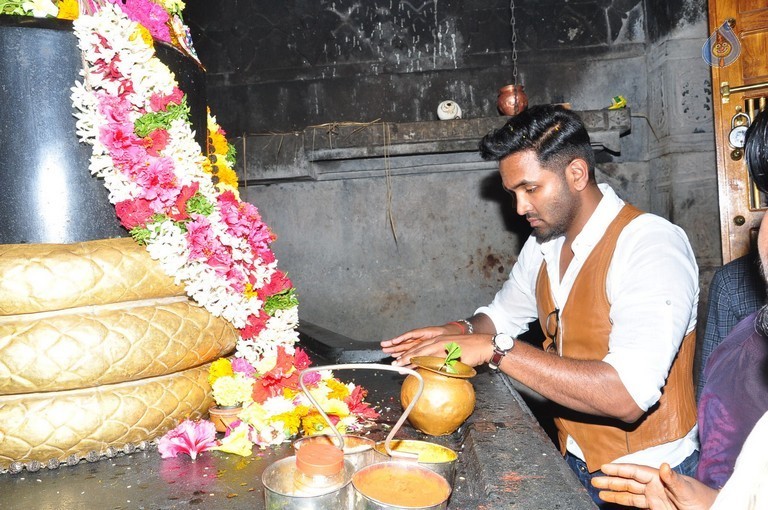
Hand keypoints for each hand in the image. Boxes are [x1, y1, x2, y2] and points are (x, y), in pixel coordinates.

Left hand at [381, 328, 493, 367]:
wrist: (483, 346)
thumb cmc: (471, 352)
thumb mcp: (453, 353)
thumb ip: (443, 359)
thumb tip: (435, 368)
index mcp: (438, 340)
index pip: (420, 346)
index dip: (409, 353)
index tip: (399, 360)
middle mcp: (438, 341)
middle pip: (418, 349)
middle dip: (404, 356)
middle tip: (394, 363)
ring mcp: (442, 345)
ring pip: (422, 353)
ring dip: (410, 360)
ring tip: (400, 366)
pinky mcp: (447, 352)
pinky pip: (433, 359)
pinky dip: (423, 363)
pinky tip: (416, 368)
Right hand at [592, 463, 717, 509]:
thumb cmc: (702, 500)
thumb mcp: (687, 489)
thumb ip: (673, 479)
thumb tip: (663, 465)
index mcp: (659, 478)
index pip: (634, 471)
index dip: (619, 469)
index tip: (604, 467)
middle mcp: (653, 486)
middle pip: (628, 481)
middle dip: (611, 480)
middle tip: (595, 480)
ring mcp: (654, 497)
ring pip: (628, 493)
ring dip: (614, 492)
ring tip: (598, 491)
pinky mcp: (655, 508)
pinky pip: (635, 503)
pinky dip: (622, 501)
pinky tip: (612, 500)